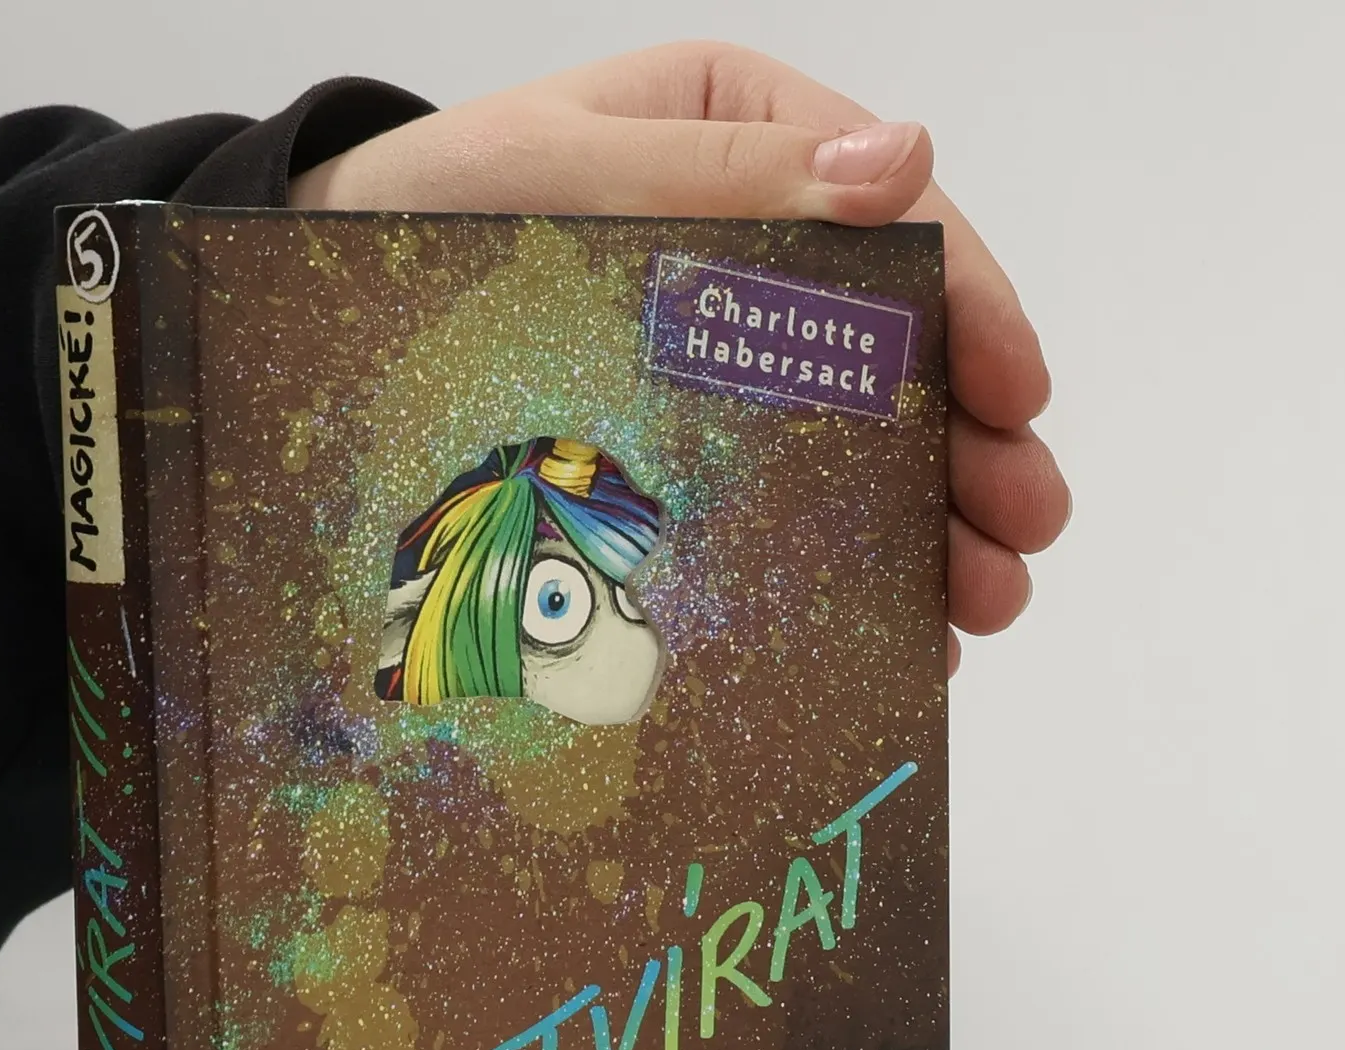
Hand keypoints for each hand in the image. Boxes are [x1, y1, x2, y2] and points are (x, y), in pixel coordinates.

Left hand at [293, 42, 1068, 674]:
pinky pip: (785, 494)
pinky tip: (889, 616)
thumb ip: (719, 171)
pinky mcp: (690, 441)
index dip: (972, 312)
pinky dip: (843, 558)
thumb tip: (898, 162)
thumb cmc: (429, 213)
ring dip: (932, 518)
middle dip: (972, 444)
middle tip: (1021, 537)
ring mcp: (729, 353)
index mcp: (752, 139)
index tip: (1018, 398)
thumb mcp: (563, 168)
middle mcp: (761, 247)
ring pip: (861, 433)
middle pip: (900, 346)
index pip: (899, 219)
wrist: (324, 299)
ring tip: (981, 603)